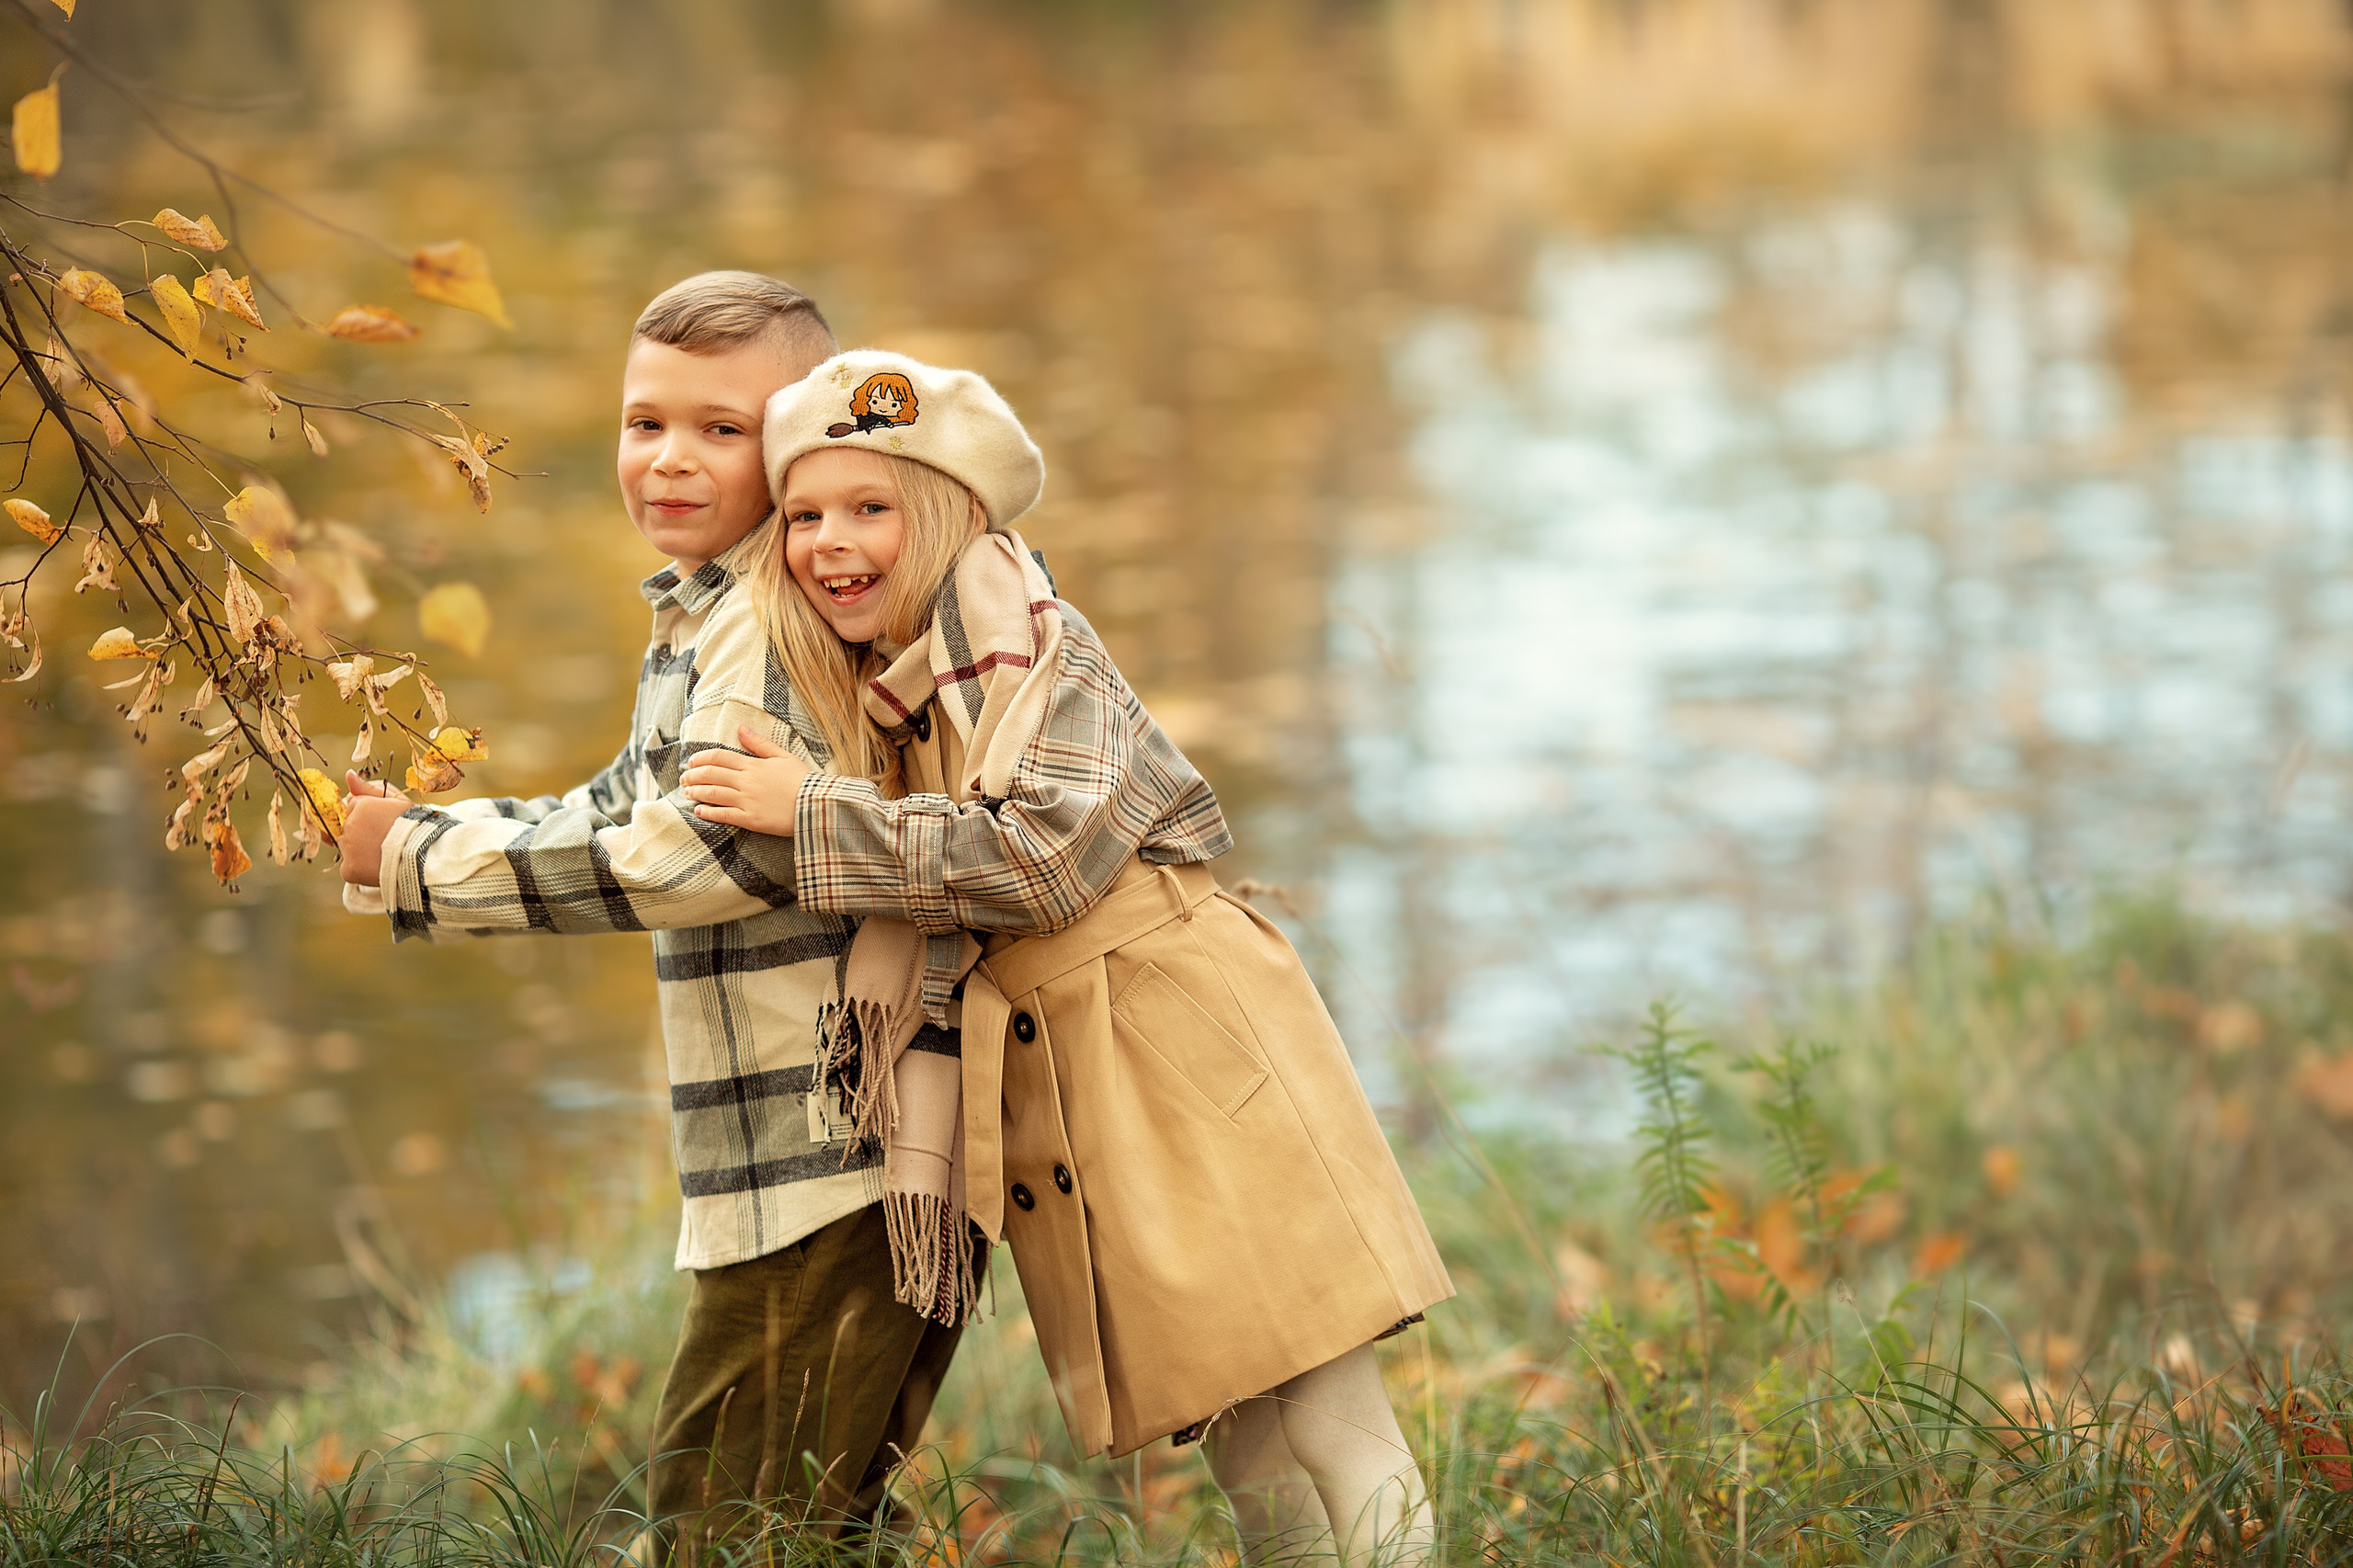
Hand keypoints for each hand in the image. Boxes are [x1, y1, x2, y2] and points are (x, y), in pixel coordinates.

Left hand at [339, 770, 411, 885]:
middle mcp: (350, 825)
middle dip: (361, 832)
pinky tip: (378, 866)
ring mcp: (348, 849)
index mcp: (360, 805)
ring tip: (384, 853)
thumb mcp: (397, 802)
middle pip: (347, 827)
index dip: (368, 814)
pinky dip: (360, 869)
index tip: (384, 822)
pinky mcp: (349, 869)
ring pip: (346, 847)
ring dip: (359, 850)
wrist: (426, 857)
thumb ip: (369, 788)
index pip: (352, 806)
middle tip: (386, 839)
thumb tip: (348, 774)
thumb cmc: (416, 826)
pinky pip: (349, 867)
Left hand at [682, 726, 811, 835]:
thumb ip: (760, 743)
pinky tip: (699, 811)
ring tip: (687, 792)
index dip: (702, 758)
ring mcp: (747, 801)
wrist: (817, 804)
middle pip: (712, 775)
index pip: (720, 757)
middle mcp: (747, 781)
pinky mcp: (751, 820)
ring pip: (714, 794)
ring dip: (697, 792)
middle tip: (684, 778)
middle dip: (694, 775)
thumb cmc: (803, 780)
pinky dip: (709, 813)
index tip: (691, 761)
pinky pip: (724, 815)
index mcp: (753, 765)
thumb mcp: (783, 756)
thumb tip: (741, 728)